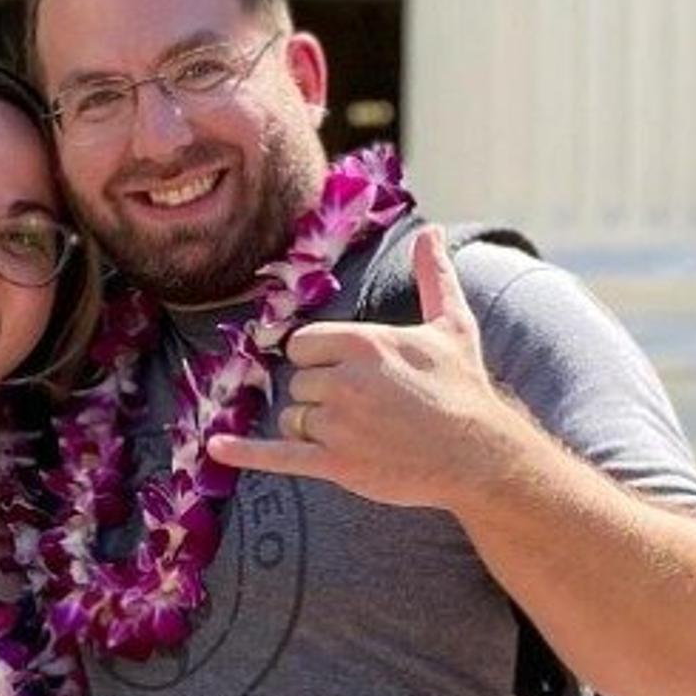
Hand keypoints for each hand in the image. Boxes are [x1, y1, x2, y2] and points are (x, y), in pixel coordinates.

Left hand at [208, 227, 530, 509]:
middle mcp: (344, 382)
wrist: (480, 454)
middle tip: (367, 407)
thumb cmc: (464, 388)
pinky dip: (245, 453)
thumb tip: (432, 231)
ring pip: (294, 419)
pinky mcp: (337, 464)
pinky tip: (215, 447)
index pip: (301, 345)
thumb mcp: (452, 325)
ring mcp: (338, 425)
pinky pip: (278, 456)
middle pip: (297, 382)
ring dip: (315, 428)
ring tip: (362, 433)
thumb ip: (433, 276)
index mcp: (363, 344)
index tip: (347, 371)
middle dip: (322, 395)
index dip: (318, 358)